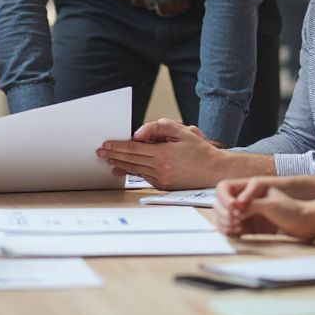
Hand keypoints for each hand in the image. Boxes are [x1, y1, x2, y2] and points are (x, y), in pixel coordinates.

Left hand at [97, 118, 227, 189]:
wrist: (214, 171)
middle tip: (100, 153)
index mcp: (162, 154)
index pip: (133, 149)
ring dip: (120, 165)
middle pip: (130, 160)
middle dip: (113, 156)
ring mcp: (161, 179)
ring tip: (108, 161)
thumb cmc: (198, 149)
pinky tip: (125, 169)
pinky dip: (133, 172)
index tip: (106, 144)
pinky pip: (144, 177)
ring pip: (135, 170)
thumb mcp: (181, 131)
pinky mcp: (164, 186)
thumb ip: (158, 127)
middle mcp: (160, 169)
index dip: (117, 147)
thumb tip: (138, 134)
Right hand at [214, 177, 314, 241]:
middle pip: (220, 203)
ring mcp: (246, 213)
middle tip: (235, 221)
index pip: (224, 188)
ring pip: (223, 216)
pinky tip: (236, 233)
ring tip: (236, 228)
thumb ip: (250, 205)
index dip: (224, 198)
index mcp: (250, 187)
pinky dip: (229, 231)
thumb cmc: (291, 210)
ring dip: (224, 222)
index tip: (234, 208)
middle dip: (223, 212)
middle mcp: (245, 199)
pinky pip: (231, 228)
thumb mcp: (270, 204)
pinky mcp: (248, 226)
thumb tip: (234, 210)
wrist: (305, 225)